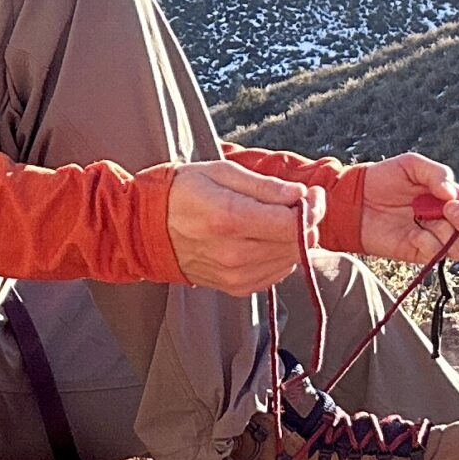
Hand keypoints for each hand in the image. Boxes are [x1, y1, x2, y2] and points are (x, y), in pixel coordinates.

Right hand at [166, 159, 321, 294]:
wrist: (146, 228)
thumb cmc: (182, 192)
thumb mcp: (221, 172)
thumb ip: (264, 186)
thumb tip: (299, 195)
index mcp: (230, 218)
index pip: (293, 224)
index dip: (313, 209)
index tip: (312, 195)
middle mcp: (234, 253)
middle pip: (296, 244)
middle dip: (307, 222)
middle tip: (298, 202)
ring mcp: (235, 275)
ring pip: (290, 261)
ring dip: (293, 240)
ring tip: (276, 219)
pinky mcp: (235, 287)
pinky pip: (276, 275)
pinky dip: (279, 256)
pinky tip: (265, 239)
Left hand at [358, 152, 458, 263]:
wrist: (353, 198)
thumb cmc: (385, 178)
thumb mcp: (412, 165)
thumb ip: (436, 174)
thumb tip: (453, 194)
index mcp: (454, 201)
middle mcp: (449, 222)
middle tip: (451, 208)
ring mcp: (434, 239)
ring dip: (453, 233)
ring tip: (430, 216)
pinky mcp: (418, 253)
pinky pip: (436, 255)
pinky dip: (430, 244)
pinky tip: (414, 233)